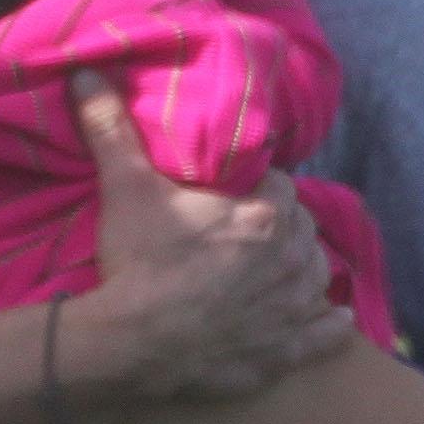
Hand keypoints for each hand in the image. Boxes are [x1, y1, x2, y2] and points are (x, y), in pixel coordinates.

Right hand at [70, 70, 349, 407]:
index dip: (257, 187)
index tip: (234, 194)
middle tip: (247, 232)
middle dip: (281, 226)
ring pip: (317, 275)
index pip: (280, 185)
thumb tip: (89, 70)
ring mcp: (292, 309)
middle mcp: (292, 259)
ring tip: (277, 270)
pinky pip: (324, 337)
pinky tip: (334, 319)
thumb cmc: (137, 263)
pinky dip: (329, 327)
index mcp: (265, 216)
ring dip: (302, 269)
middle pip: (302, 229)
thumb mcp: (125, 189)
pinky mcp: (284, 352)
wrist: (132, 345)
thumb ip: (112, 129)